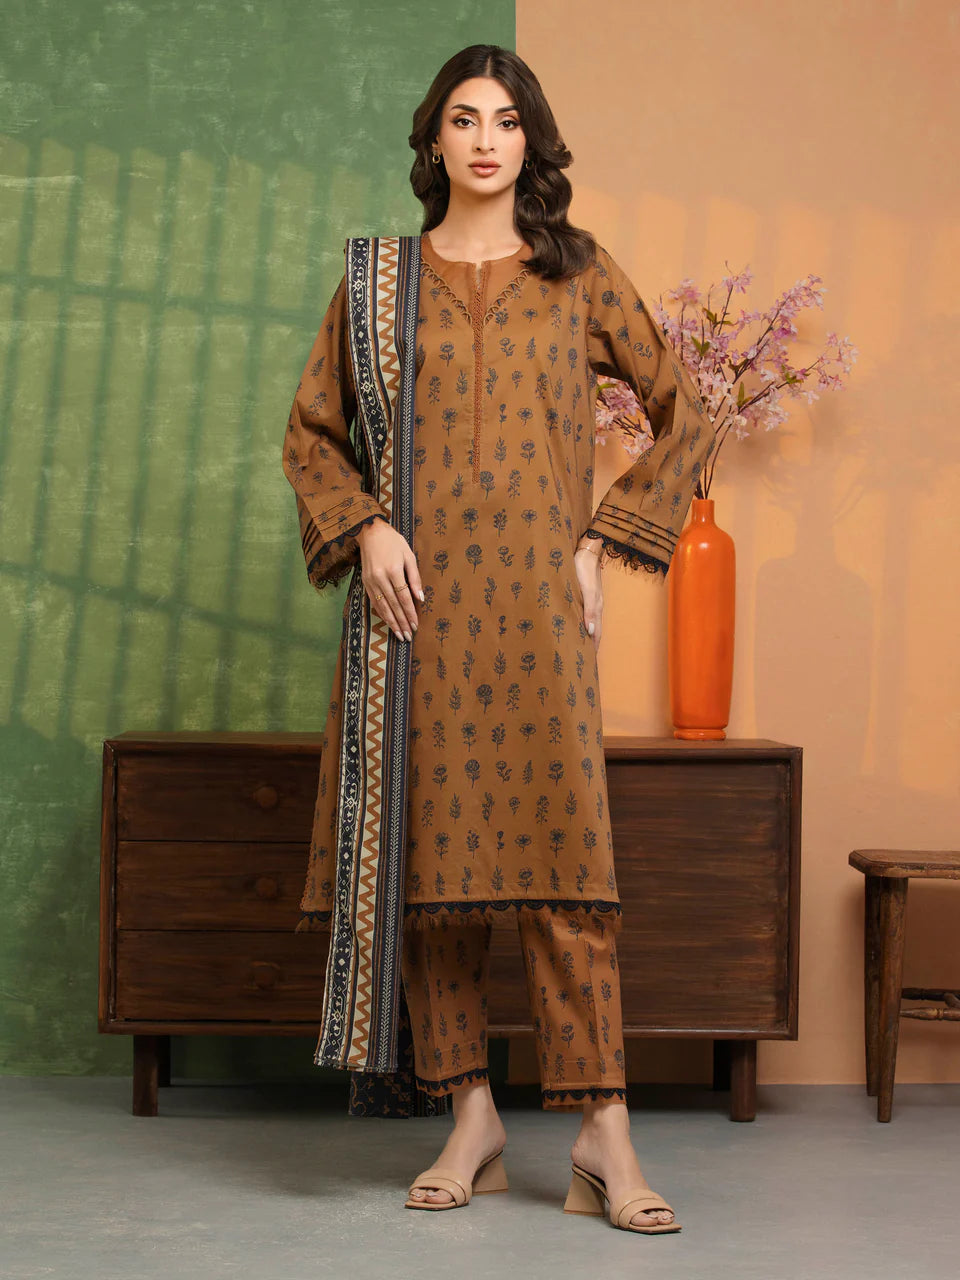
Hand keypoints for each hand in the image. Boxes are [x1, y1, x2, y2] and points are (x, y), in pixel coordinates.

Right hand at [357, 518, 423, 641]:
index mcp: (393, 570)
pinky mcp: (365, 583)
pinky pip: (374, 602)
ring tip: (399, 635)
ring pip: (382, 607)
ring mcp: (370, 582)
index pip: (404, 598)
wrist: (370, 532)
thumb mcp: (409, 555)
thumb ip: (415, 577)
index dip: (410, 613)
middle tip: (408, 636)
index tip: (416, 625)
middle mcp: (380, 578)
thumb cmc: (393, 542)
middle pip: (393, 605)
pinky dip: (381, 614)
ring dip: (391, 622)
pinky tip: (388, 622)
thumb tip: (420, 598)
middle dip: (402, 622)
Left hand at [574, 537, 603, 652]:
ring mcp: (589, 600)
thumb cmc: (584, 570)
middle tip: (582, 661)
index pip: (597, 635)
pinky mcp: (582, 594)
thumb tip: (591, 633)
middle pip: (593, 631)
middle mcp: (594, 607)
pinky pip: (582, 614)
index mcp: (596, 609)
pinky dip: (580, 624)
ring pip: (588, 623)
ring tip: (578, 648)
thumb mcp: (587, 592)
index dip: (593, 648)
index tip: (589, 664)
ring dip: (584, 635)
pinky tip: (574, 626)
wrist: (585, 550)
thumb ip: (589, 611)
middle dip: (589, 645)